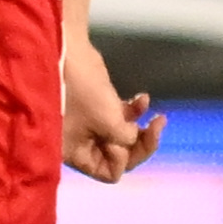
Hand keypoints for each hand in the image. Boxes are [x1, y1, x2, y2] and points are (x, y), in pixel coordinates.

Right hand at [61, 36, 161, 182]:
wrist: (66, 51)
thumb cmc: (82, 91)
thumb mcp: (108, 121)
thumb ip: (126, 139)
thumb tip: (131, 138)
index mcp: (77, 154)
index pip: (109, 172)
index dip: (125, 159)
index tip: (131, 138)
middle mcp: (82, 143)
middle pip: (119, 155)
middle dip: (140, 142)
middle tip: (156, 127)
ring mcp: (90, 124)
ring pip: (123, 136)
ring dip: (141, 126)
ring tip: (155, 115)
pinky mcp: (97, 105)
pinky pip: (119, 117)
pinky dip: (133, 111)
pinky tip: (143, 98)